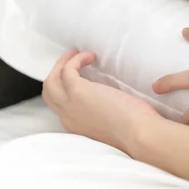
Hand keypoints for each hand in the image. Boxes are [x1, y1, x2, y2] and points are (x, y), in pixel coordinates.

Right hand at [43, 50, 160, 152]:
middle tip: (70, 60)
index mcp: (76, 125)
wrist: (138, 134)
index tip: (78, 77)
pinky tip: (91, 56)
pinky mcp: (78, 91)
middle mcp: (68, 117)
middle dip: (57, 72)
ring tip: (76, 54)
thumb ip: (101, 114)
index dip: (65, 88)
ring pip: (51, 80)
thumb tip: (108, 100)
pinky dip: (77, 59)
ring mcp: (70, 104)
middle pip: (49, 92)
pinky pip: (68, 69)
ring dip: (62, 64)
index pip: (59, 105)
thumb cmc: (135, 129)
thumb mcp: (110, 123)